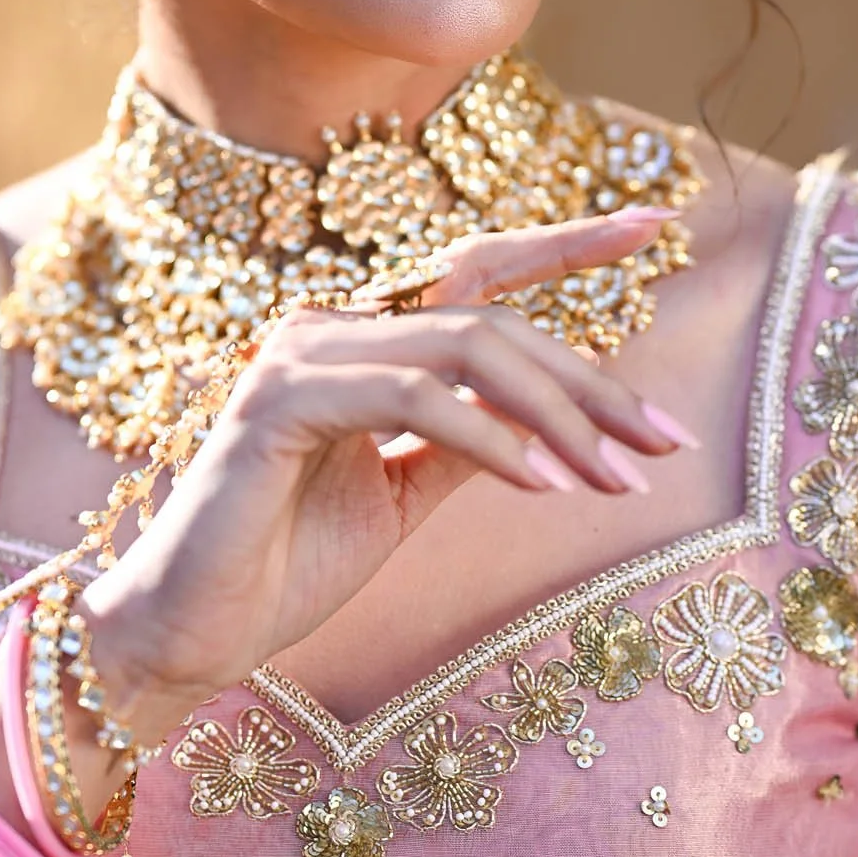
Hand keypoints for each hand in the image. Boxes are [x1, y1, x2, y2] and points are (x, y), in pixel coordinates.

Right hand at [83, 208, 695, 744]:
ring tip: (617, 480)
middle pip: (490, 318)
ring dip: (557, 417)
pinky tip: (544, 486)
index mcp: (356, 341)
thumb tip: (554, 421)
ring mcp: (299, 353)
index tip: (655, 225)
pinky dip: (492, 438)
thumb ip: (466, 443)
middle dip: (591, 382)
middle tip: (665, 442)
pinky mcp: (281, 399)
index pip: (475, 269)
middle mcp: (326, 325)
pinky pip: (416, 397)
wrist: (193, 631)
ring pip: (465, 346)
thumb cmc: (286, 564)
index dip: (565, 242)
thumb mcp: (404, 496)